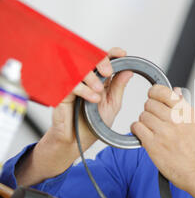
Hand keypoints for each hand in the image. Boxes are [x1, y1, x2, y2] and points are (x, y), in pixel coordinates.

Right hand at [15, 47, 133, 185]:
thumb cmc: (92, 126)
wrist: (76, 143)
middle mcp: (86, 80)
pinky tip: (92, 99)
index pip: (105, 61)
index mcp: (100, 81)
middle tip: (108, 71)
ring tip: (100, 91)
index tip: (122, 54)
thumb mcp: (112, 105)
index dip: (113, 54)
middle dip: (101, 62)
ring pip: (79, 69)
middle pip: (91, 60)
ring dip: (92, 78)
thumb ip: (118, 88)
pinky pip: (70, 84)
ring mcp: (73, 85)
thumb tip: (129, 71)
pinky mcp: (61, 94)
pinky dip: (84, 90)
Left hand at [131, 85, 194, 191]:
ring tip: (152, 130)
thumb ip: (183, 107)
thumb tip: (175, 92)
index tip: (152, 96)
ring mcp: (164, 132)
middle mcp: (176, 120)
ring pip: (142, 115)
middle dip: (149, 110)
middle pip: (150, 103)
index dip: (154, 92)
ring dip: (144, 122)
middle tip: (154, 119)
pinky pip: (137, 128)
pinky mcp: (153, 144)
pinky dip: (137, 131)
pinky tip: (145, 135)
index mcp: (186, 112)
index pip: (164, 92)